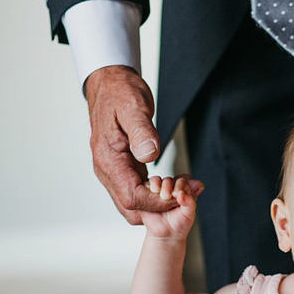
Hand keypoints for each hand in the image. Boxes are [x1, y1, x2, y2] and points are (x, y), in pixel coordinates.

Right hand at [85, 65, 169, 224]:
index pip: (131, 196)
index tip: (179, 196)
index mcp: (108, 159)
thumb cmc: (120, 92)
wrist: (109, 84)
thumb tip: (150, 154)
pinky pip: (137, 192)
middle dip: (159, 209)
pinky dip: (155, 194)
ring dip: (159, 204)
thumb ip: (142, 132)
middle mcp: (107, 170)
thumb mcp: (133, 107)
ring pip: (134, 204)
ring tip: (184, 190)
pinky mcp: (121, 169)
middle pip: (131, 208)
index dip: (156, 202)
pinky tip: (173, 184)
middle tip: (186, 196)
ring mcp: (113, 171)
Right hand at [140, 175, 204, 240]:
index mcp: (183, 191)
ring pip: (156, 181)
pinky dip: (147, 188)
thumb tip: (182, 193)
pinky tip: (151, 195)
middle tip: (167, 196)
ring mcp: (158, 191)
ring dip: (157, 184)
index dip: (180, 185)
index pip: (182, 181)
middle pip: (169, 180)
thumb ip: (190, 202)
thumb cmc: (179, 224)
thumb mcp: (189, 214)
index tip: (178, 194)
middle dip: (168, 186)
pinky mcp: (146, 195)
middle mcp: (171, 189)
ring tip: (159, 196)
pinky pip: (144, 187)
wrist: (166, 235)